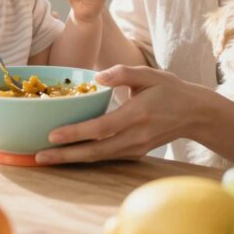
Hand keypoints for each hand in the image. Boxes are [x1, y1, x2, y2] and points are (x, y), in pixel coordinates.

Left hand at [34, 65, 206, 163]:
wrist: (195, 114)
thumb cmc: (170, 90)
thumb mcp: (150, 74)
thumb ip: (123, 73)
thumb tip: (98, 77)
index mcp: (137, 114)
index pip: (101, 127)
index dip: (76, 133)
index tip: (52, 135)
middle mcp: (135, 136)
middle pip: (95, 151)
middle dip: (65, 156)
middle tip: (38, 157)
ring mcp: (136, 147)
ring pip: (99, 158)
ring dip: (72, 160)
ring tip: (46, 159)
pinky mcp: (135, 153)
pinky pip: (106, 157)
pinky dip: (86, 158)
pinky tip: (69, 155)